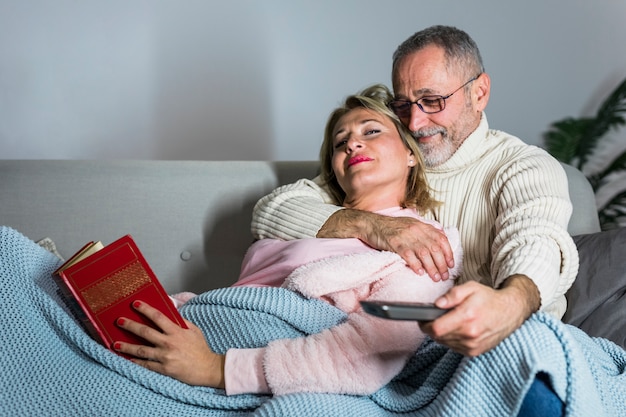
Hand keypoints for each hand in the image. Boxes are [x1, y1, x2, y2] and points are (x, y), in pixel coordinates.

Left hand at [114, 300, 224, 387]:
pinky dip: (136, 362)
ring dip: (127, 346)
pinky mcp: (164, 369)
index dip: (146, 309)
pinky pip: (146, 365)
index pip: (158, 317)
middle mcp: (169, 343)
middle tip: (119, 321)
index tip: (135, 304)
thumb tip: (170, 312)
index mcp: (176, 332)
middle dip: (130, 325)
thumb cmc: (201, 349)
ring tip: (115, 344)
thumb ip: (181, 322)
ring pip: (141, 350)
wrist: (207, 368)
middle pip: (145, 332)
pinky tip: (127, 360)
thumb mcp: (194, 330)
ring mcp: (165, 357)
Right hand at [317, 209, 453, 279]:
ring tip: (435, 277)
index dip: (448, 253)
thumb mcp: (411, 224)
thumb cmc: (391, 227)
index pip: (441, 239)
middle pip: (435, 248)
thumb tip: (440, 238)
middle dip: (442, 264)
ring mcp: (406, 236)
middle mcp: (416, 230)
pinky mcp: (395, 243)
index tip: (451, 264)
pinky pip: (409, 256)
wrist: (371, 224)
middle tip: (444, 276)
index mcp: (421, 225)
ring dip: (432, 268)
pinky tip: (419, 272)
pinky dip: (416, 265)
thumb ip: (424, 231)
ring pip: (424, 254)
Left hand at [419, 275, 539, 355]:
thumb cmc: (489, 298)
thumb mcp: (470, 288)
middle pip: (438, 337)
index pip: (436, 328)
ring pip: (445, 343)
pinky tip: (457, 329)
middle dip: (433, 327)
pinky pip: (454, 347)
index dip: (425, 324)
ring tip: (449, 322)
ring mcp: (473, 345)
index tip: (422, 318)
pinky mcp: (475, 352)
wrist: (510, 312)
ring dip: (442, 334)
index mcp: (467, 317)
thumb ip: (452, 295)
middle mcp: (470, 334)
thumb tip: (437, 304)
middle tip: (435, 317)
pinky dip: (451, 339)